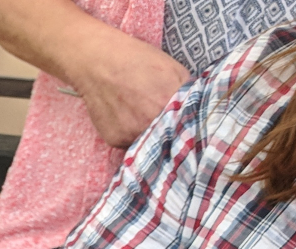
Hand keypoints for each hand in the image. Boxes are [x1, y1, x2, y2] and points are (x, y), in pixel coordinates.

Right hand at [72, 37, 188, 145]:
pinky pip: (128, 142)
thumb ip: (188, 92)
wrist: (98, 62)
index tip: (182, 121)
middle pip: (168, 138)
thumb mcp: (174, 69)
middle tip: (156, 114)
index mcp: (172, 105)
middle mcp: (152, 124)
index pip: (188, 127)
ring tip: (138, 112)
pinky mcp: (115, 140)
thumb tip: (196, 108)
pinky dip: (128, 133)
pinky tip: (122, 115)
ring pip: (148, 142)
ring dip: (147, 132)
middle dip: (167, 129)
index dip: (185, 124)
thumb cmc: (137, 60)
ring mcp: (133, 134)